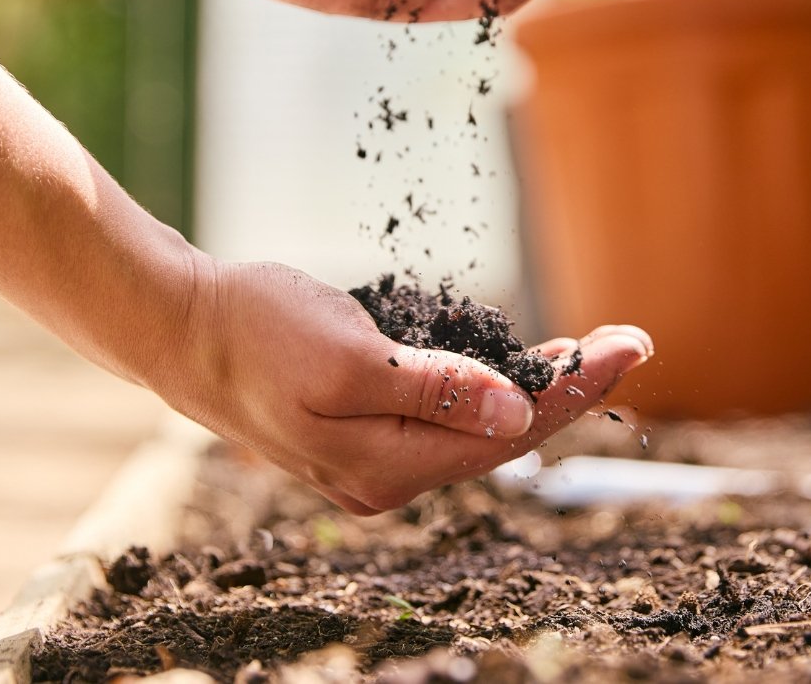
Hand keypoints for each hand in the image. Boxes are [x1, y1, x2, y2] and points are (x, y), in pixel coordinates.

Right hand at [150, 260, 649, 514]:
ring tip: (587, 355)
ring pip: (473, 434)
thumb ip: (434, 391)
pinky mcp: (357, 436)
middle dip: (566, 392)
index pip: (507, 435)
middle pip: (499, 441)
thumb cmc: (255, 333)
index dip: (573, 391)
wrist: (181, 331)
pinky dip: (486, 395)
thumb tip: (518, 418)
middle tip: (628, 342)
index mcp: (385, 467)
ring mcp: (368, 464)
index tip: (630, 346)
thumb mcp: (348, 357)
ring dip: (533, 394)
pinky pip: (441, 424)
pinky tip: (512, 370)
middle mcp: (383, 480)